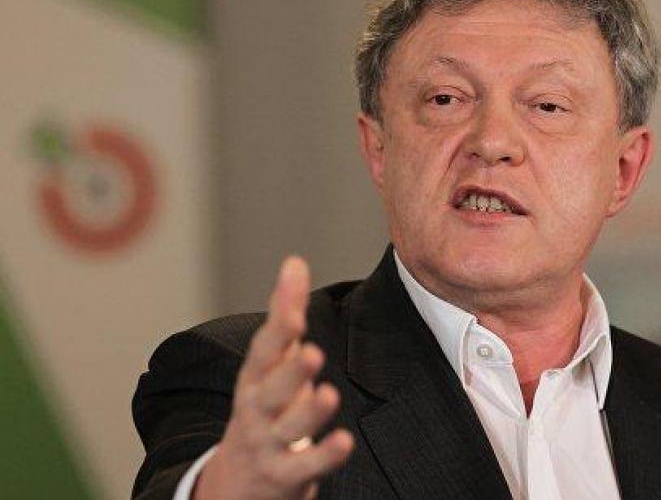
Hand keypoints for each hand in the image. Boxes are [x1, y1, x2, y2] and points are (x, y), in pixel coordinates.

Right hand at [194, 256, 353, 499]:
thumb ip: (284, 313)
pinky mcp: (285, 475)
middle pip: (270, 391)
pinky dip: (324, 456)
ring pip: (288, 429)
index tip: (294, 310)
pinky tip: (344, 442)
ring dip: (308, 414)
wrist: (238, 480)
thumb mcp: (270, 361)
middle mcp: (257, 409)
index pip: (264, 351)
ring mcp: (269, 444)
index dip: (279, 329)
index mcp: (254, 378)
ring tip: (328, 395)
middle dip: (290, 372)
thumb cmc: (264, 405)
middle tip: (313, 353)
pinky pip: (305, 466)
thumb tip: (294, 262)